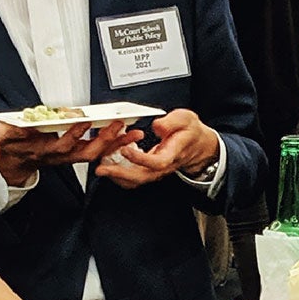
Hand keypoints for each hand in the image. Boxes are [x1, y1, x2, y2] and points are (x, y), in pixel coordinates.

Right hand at [0, 120, 140, 186]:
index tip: (84, 119)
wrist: (13, 160)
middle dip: (104, 139)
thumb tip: (22, 123)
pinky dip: (113, 143)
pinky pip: (98, 150)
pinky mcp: (76, 153)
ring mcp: (69, 156)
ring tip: (133, 132)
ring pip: (96, 152)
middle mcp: (60, 155)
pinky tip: (126, 134)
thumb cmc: (11, 145)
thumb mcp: (3, 135)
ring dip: (115, 143)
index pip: (62, 144)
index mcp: (43, 150)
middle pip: (86, 151)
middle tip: (118, 124)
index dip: (73, 133)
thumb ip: (10, 130)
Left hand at [95, 109, 217, 188]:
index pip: (157, 162)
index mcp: (173, 153)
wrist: (197, 145)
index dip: (139, 159)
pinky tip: (109, 166)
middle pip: (142, 177)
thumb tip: (157, 125)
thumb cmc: (190, 132)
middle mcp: (163, 165)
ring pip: (136, 180)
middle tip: (102, 169)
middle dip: (120, 174)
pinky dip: (120, 174)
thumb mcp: (186, 119)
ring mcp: (156, 170)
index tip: (125, 150)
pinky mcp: (149, 170)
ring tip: (102, 169)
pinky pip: (134, 177)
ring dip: (117, 177)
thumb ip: (172, 122)